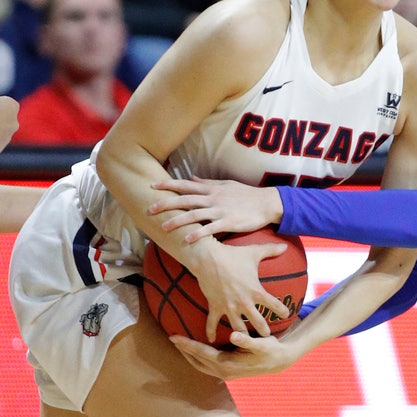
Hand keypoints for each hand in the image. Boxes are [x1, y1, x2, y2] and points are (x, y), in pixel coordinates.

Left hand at [148, 177, 282, 241]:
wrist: (267, 203)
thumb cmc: (246, 194)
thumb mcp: (226, 184)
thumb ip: (207, 183)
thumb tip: (192, 177)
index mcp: (211, 190)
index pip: (185, 185)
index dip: (168, 185)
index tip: (152, 185)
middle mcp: (212, 198)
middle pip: (185, 200)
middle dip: (166, 204)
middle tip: (149, 209)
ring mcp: (220, 210)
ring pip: (194, 215)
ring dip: (178, 221)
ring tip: (163, 227)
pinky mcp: (229, 222)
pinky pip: (210, 229)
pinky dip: (198, 233)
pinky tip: (187, 239)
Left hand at [169, 331, 297, 379]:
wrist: (279, 362)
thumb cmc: (270, 350)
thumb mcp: (261, 343)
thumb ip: (247, 340)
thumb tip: (234, 335)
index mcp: (228, 364)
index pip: (202, 353)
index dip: (187, 344)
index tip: (174, 336)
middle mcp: (224, 371)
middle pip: (197, 361)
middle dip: (183, 350)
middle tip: (172, 337)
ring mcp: (225, 374)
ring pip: (200, 365)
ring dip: (189, 355)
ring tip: (179, 344)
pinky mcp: (227, 372)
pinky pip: (206, 366)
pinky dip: (197, 358)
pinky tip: (194, 350)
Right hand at [191, 238, 290, 338]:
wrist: (208, 258)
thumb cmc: (232, 254)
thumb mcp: (253, 252)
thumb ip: (270, 250)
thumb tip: (285, 245)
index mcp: (255, 291)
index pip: (274, 304)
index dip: (282, 310)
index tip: (287, 314)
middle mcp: (243, 302)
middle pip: (258, 322)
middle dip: (264, 331)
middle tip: (268, 337)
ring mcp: (228, 306)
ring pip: (238, 328)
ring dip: (242, 336)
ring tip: (246, 343)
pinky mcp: (215, 306)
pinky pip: (212, 323)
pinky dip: (210, 332)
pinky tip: (211, 340)